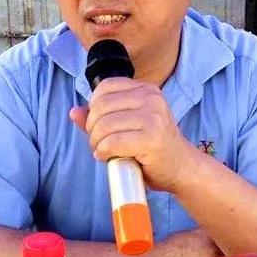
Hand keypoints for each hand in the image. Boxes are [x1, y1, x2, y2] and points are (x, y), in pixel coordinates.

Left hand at [69, 77, 198, 192]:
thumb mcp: (129, 127)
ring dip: (96, 142)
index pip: (104, 88)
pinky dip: (103, 152)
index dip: (93, 108)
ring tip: (103, 152)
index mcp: (146, 90)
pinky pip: (112, 142)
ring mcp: (153, 117)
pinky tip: (108, 157)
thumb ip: (102, 118)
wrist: (182, 168)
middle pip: (101, 106)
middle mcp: (151, 98)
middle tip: (98, 144)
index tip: (99, 126)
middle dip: (92, 128)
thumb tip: (74, 112)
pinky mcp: (151, 138)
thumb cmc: (154, 149)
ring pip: (104, 125)